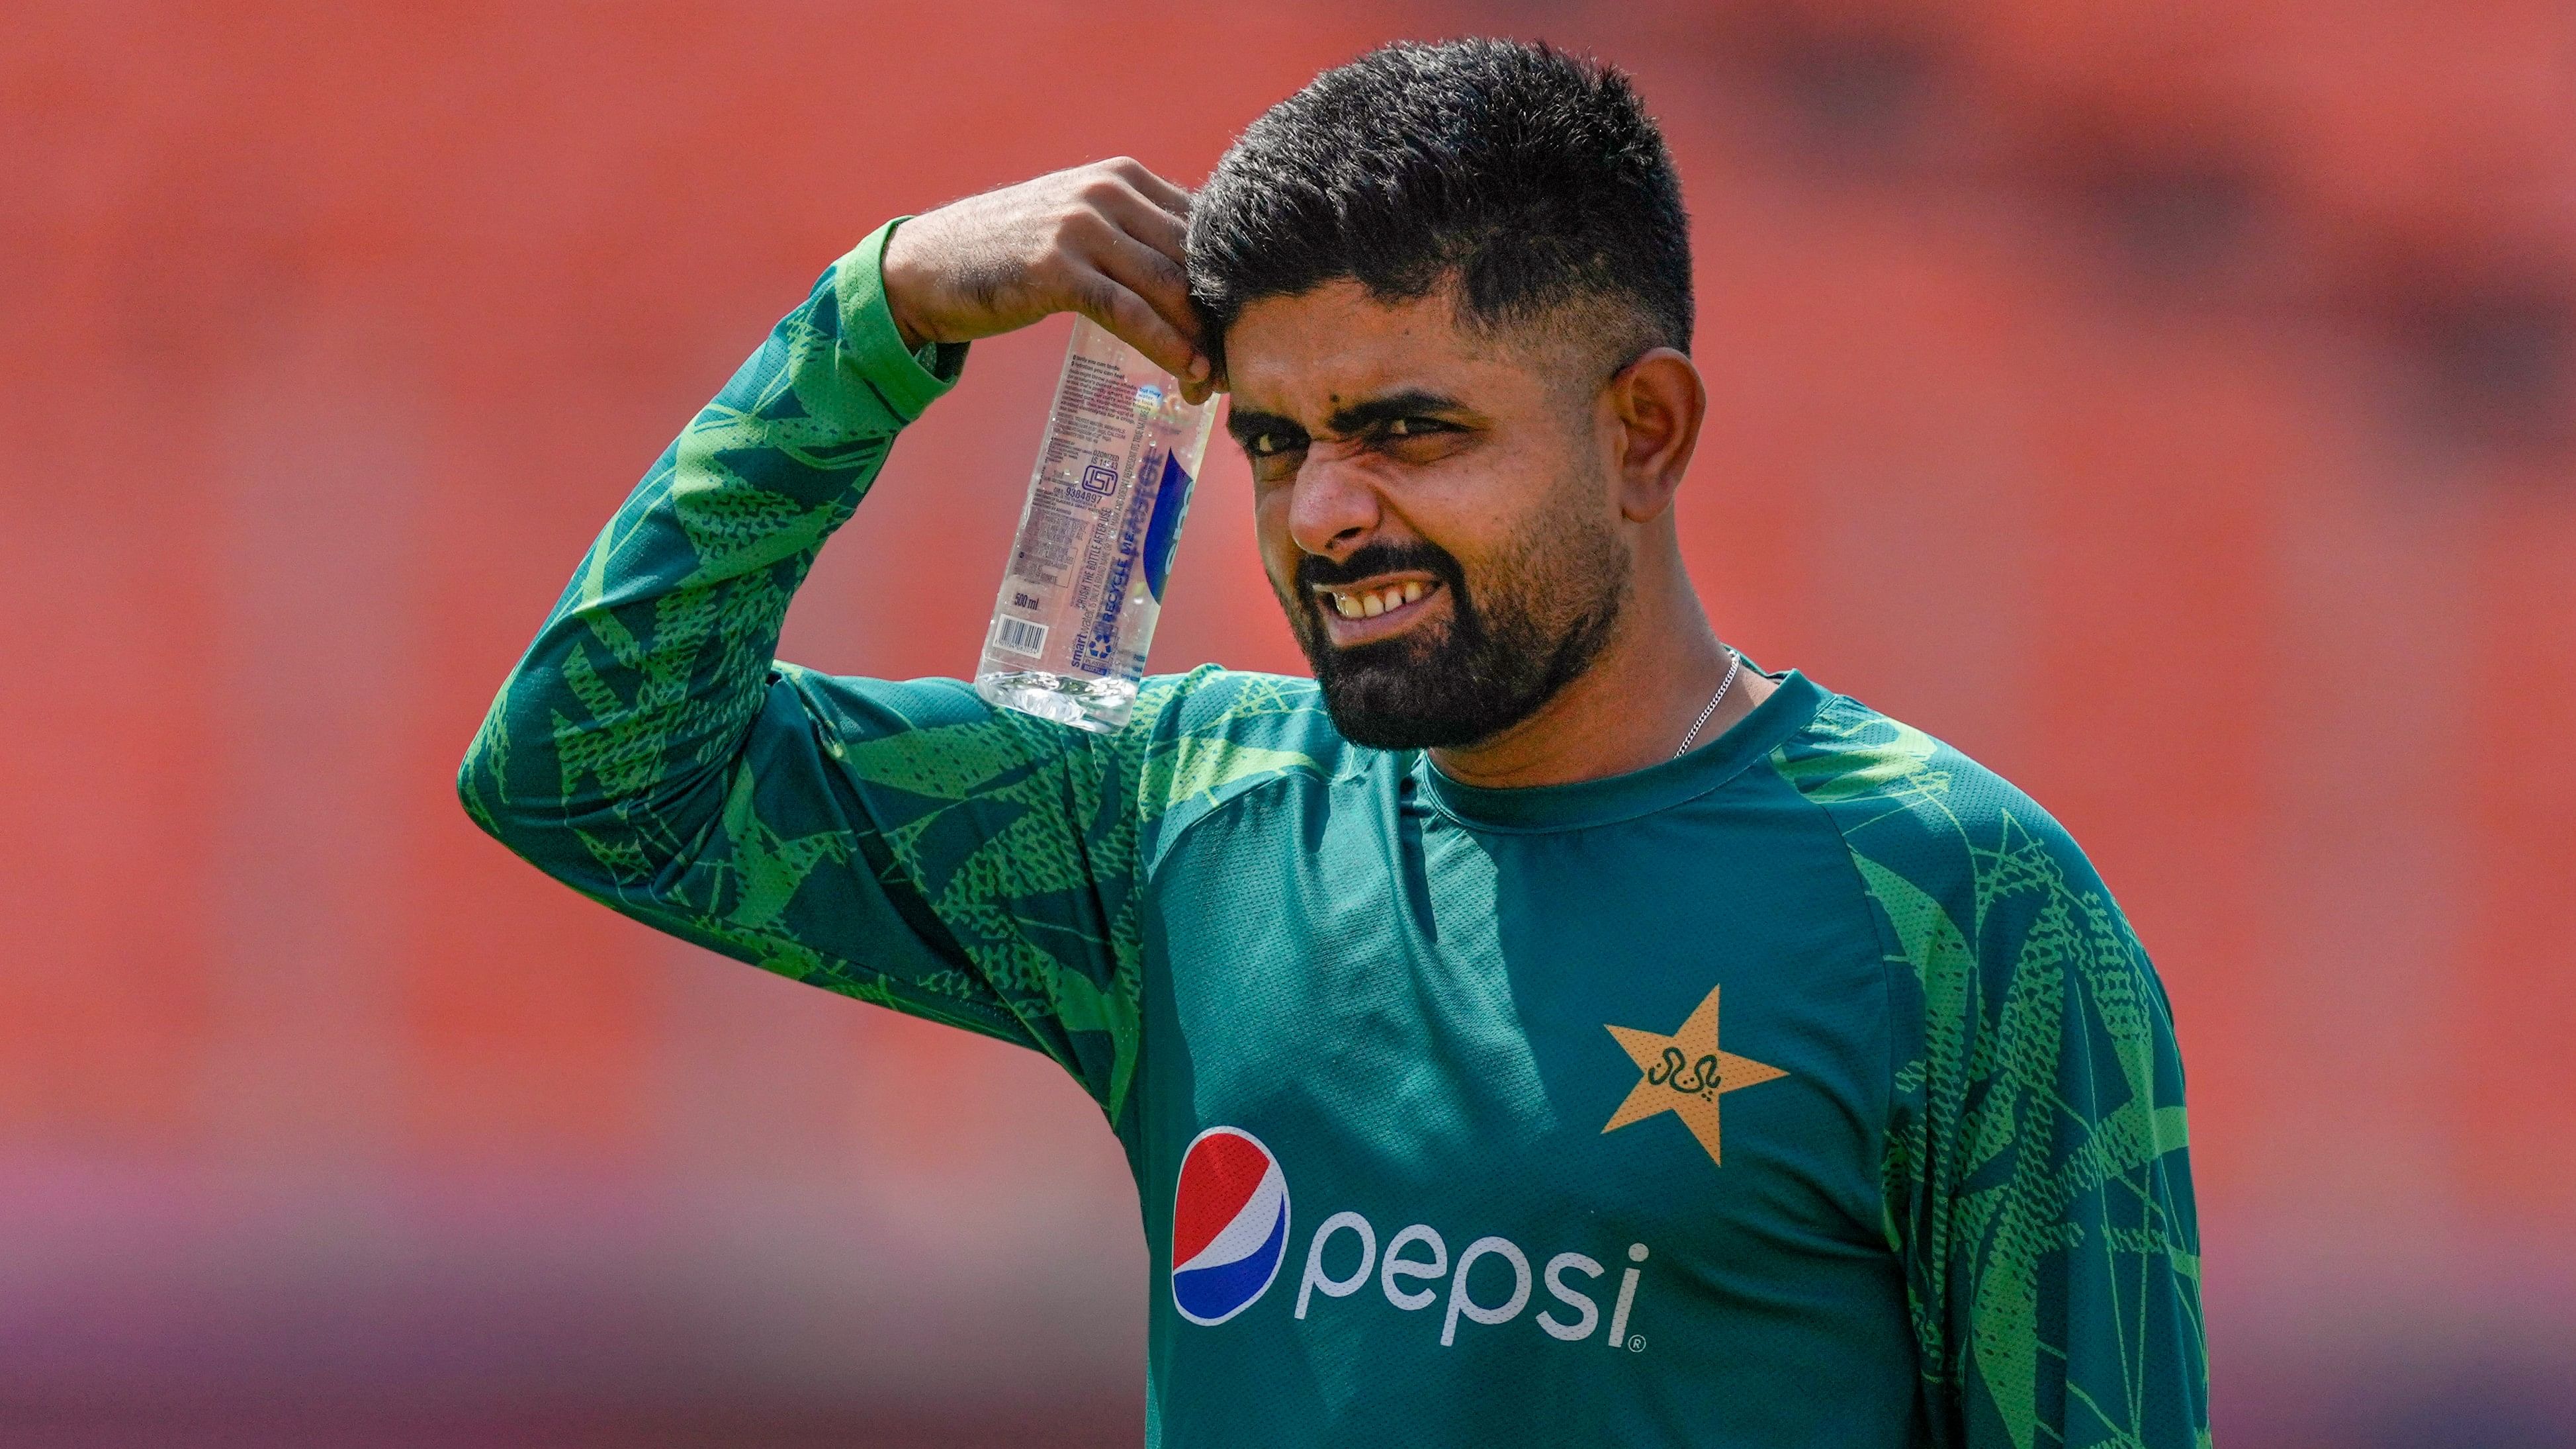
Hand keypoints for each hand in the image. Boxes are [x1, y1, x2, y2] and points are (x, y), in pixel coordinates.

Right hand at [881, 158, 1213, 401]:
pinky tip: (1183, 373)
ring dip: (1198, 338)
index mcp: (1123, 177)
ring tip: (1212, 381)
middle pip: (1193, 256)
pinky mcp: (1056, 267)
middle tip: (1235, 365)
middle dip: (1220, 314)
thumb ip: (1132, 235)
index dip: (1228, 280)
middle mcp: (1107, 190)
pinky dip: (1163, 344)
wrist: (927, 266)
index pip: (1201, 226)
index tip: (1242, 328)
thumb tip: (1198, 277)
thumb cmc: (1009, 254)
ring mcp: (1080, 225)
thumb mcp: (1079, 226)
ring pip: (1168, 284)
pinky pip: (1127, 310)